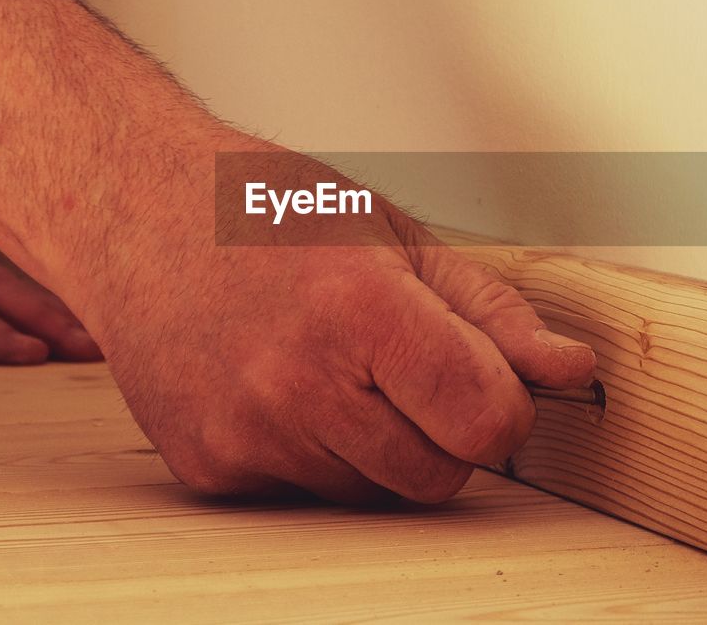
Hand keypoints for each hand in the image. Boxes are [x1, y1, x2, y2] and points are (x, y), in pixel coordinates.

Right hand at [65, 140, 596, 503]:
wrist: (137, 213)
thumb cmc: (264, 211)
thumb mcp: (395, 236)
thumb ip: (492, 312)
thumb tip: (570, 368)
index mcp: (360, 310)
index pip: (486, 423)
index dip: (504, 405)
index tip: (485, 378)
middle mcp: (298, 384)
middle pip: (438, 476)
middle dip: (445, 431)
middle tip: (403, 367)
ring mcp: (247, 434)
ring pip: (375, 494)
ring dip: (379, 446)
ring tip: (333, 367)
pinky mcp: (210, 466)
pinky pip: (307, 495)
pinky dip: (315, 454)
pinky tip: (281, 387)